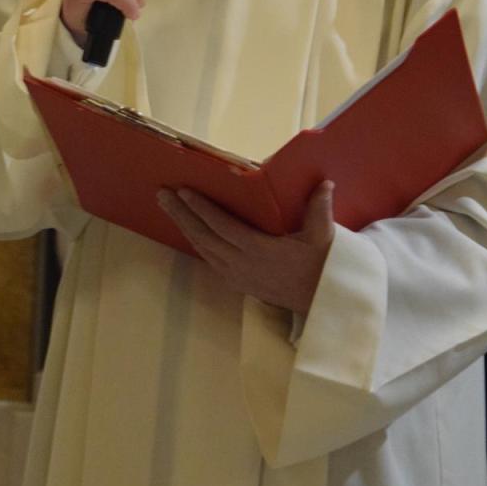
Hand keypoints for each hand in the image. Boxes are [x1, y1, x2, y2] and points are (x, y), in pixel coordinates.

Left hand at [157, 180, 335, 314]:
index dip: (201, 209)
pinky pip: (209, 260)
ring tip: (168, 207)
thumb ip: (320, 208)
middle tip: (162, 195)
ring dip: (184, 227)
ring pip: (202, 249)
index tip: (183, 192)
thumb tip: (325, 183)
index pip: (222, 226)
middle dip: (181, 214)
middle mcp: (242, 264)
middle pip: (204, 237)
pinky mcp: (237, 283)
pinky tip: (187, 230)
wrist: (320, 302)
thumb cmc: (320, 265)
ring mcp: (237, 276)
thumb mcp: (323, 236)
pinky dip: (196, 242)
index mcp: (259, 250)